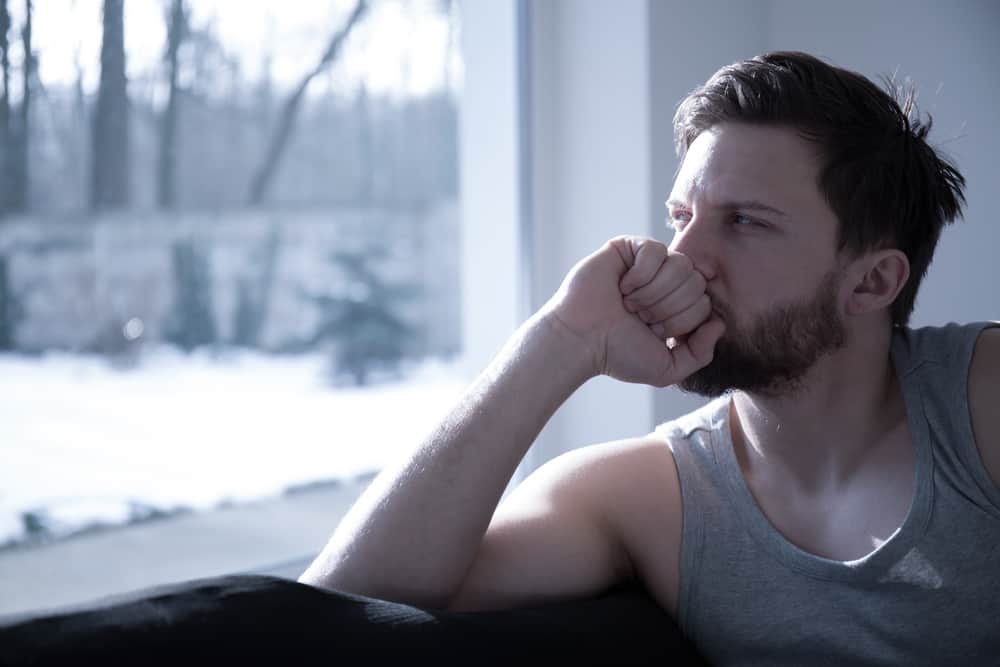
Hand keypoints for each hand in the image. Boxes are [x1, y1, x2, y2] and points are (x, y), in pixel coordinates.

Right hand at [542, 236, 724, 386]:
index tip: (652, 331)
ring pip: (680, 265)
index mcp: (677, 306)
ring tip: (629, 303)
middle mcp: (666, 282)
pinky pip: (655, 250)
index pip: (705, 303)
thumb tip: (718, 324)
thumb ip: (700, 354)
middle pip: (696, 283)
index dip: (681, 322)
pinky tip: (622, 287)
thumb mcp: (667, 368)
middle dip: (668, 307)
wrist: (581, 340)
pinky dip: (639, 275)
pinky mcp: (629, 247)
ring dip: (653, 292)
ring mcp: (648, 263)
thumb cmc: (617, 354)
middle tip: (640, 316)